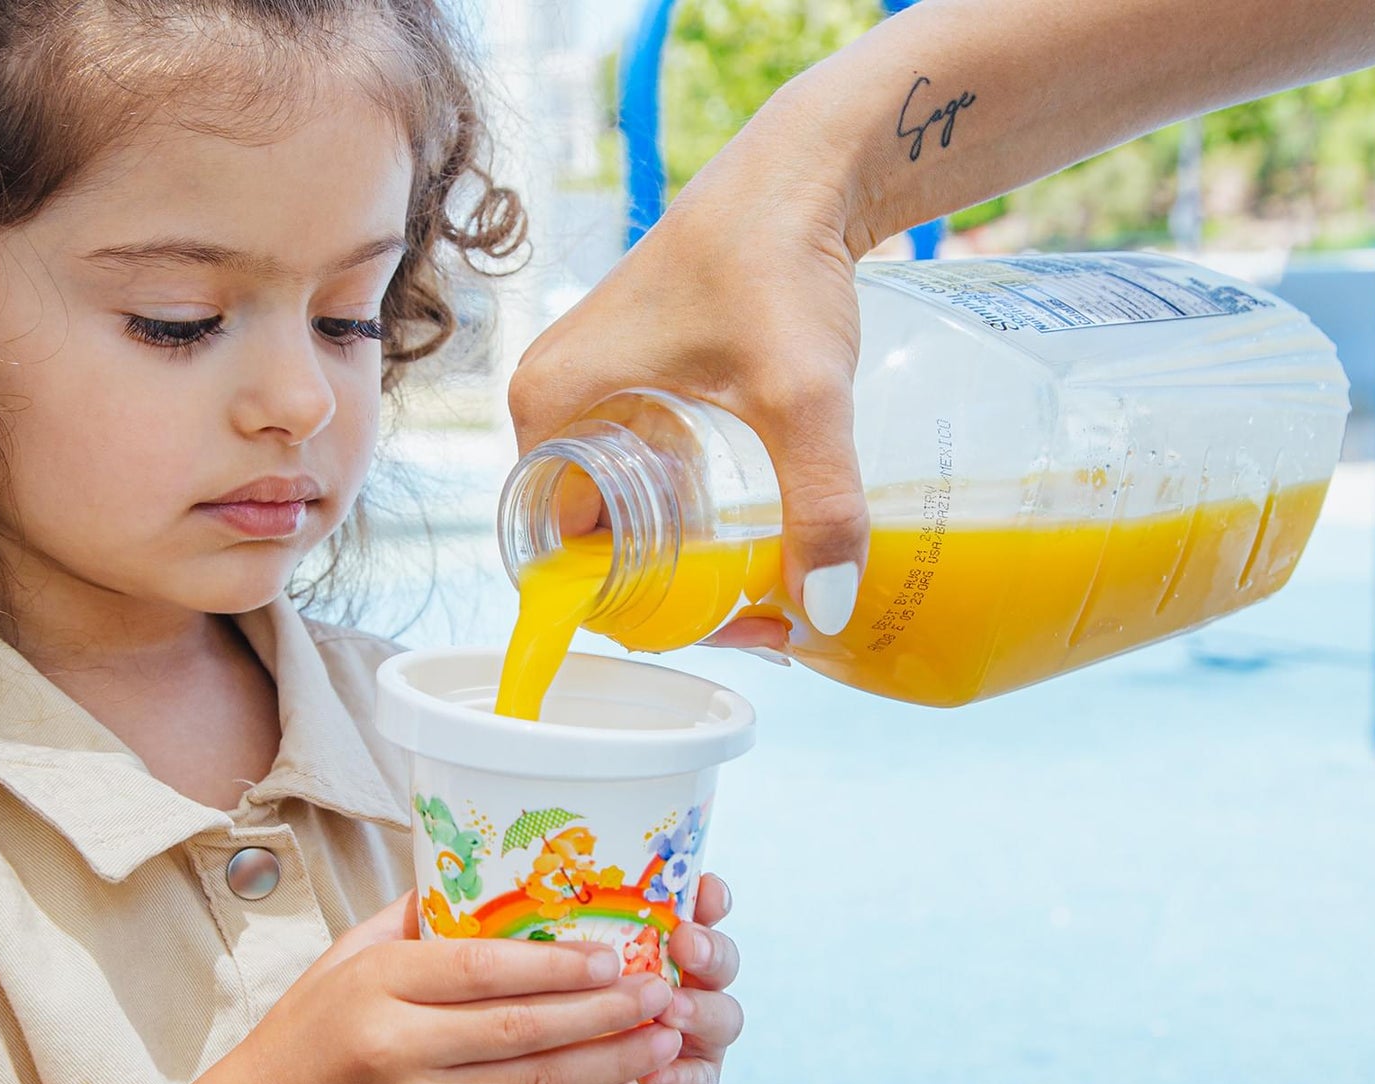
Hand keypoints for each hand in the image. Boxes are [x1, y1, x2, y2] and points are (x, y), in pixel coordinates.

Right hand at [196, 894, 682, 1083]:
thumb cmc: (303, 1035)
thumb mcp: (342, 961)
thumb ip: (410, 921)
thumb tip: (478, 875)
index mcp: (378, 984)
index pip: (483, 969)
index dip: (556, 963)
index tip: (614, 953)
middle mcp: (399, 1047)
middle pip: (523, 1027)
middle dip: (604, 1010)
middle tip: (662, 991)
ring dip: (610, 1062)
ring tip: (664, 1040)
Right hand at [508, 92, 872, 649]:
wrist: (803, 170)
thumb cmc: (777, 264)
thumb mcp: (803, 398)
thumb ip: (820, 507)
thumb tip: (826, 612)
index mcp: (548, 412)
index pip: (559, 558)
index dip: (636, 611)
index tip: (722, 623)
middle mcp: (551, 403)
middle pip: (590, 542)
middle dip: (669, 593)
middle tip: (760, 614)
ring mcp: (587, 390)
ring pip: (618, 510)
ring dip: (682, 557)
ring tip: (766, 578)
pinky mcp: (628, 378)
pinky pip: (638, 471)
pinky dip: (688, 510)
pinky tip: (751, 526)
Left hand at [563, 874, 742, 1083]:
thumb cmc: (572, 1020)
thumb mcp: (572, 976)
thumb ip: (574, 943)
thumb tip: (535, 895)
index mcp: (667, 950)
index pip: (700, 913)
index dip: (709, 898)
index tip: (705, 886)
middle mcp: (693, 987)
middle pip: (721, 958)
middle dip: (709, 947)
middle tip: (686, 944)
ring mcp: (700, 1039)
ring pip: (723, 1016)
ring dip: (699, 1009)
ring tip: (671, 1010)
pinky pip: (699, 1081)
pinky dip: (680, 1075)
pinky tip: (658, 1075)